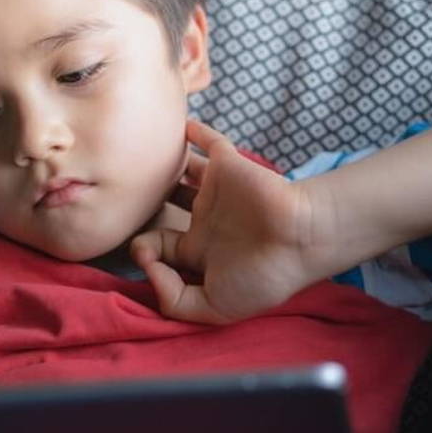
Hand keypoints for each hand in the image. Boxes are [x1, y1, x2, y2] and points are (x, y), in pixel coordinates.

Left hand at [131, 120, 325, 324]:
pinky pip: (210, 142)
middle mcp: (206, 221)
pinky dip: (196, 132)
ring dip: (165, 167)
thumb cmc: (263, 276)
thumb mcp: (213, 308)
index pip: (159, 248)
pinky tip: (181, 124)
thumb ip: (173, 299)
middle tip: (129, 204)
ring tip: (143, 159)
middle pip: (166, 208)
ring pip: (183, 173)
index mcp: (201, 253)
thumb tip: (146, 269)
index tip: (143, 255)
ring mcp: (218, 192)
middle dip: (145, 206)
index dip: (143, 251)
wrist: (302, 240)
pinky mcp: (229, 167)